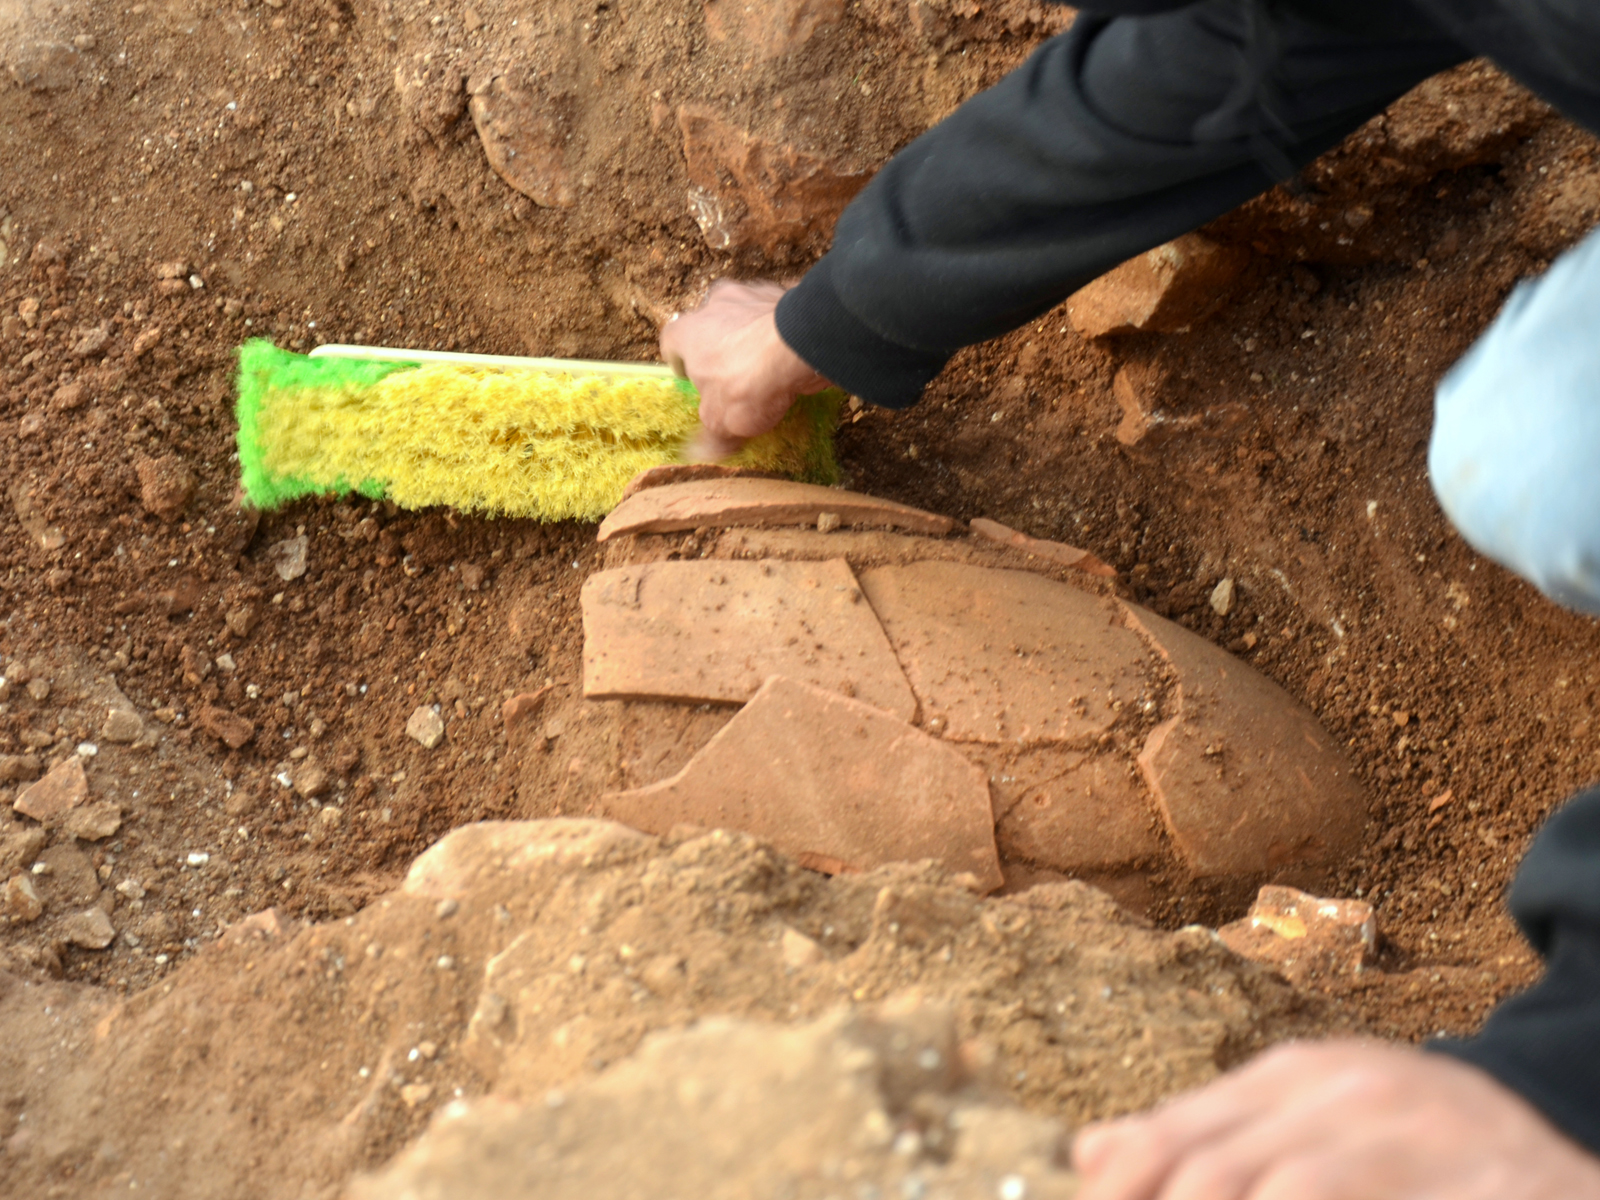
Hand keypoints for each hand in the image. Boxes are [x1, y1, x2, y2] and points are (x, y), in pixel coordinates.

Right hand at [659, 279, 829, 461]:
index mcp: (688, 331)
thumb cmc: (748, 382)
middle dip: (717, 346)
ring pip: (744, 316)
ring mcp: (752, 295)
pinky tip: (791, 355)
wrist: (801, 347)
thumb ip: (710, 435)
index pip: (670, 341)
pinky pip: (778, 315)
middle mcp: (716, 305)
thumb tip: (699, 454)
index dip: (678, 360)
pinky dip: (782, 332)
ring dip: (751, 337)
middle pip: (708, 325)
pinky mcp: (784, 294)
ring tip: (765, 367)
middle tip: (729, 374)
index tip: (688, 377)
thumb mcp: (722, 421)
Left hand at [1073, 1040, 1599, 1199]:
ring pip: (1289, 1190)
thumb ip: (1201, 1133)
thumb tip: (1086, 1154)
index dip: (1124, 1193)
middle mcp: (1347, 1096)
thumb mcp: (1306, 1116)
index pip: (1171, 1142)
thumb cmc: (1411, 1138)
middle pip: (1214, 1178)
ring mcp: (1414, 1138)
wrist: (1554, 1141)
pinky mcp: (1478, 1184)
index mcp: (1295, 1077)